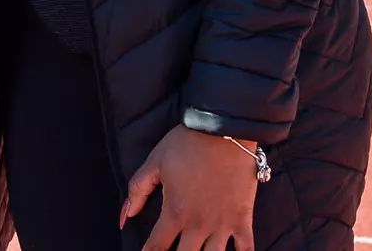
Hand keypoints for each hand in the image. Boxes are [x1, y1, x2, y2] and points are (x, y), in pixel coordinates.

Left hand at [121, 126, 257, 250]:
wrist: (223, 131)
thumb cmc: (186, 144)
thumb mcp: (155, 163)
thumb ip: (137, 190)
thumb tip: (125, 217)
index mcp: (175, 212)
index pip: (157, 246)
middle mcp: (198, 225)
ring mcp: (223, 224)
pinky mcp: (243, 219)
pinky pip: (247, 249)